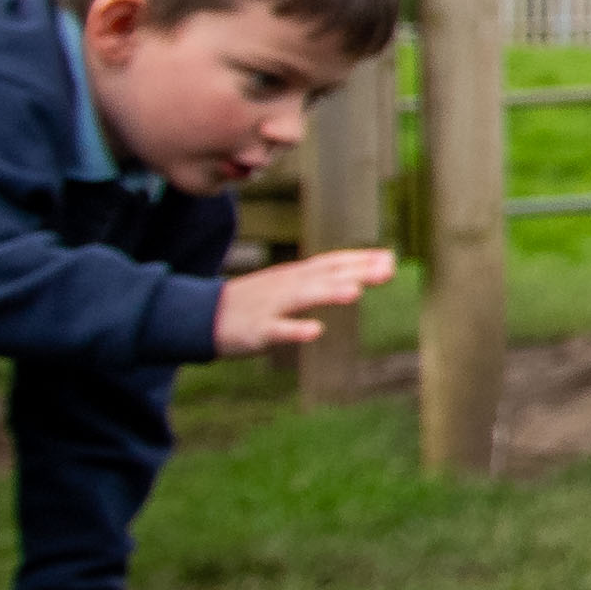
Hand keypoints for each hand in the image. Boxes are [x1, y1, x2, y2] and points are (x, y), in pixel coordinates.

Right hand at [216, 246, 394, 356]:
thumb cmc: (255, 301)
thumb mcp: (288, 285)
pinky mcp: (255, 330)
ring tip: (356, 292)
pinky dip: (295, 330)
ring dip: (329, 293)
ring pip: (302, 297)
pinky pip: (276, 330)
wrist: (199, 316)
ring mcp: (271, 306)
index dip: (360, 259)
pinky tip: (315, 331)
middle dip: (356, 272)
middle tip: (388, 270)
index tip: (390, 257)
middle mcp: (286, 285)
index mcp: (294, 276)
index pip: (331, 262)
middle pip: (324, 276)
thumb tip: (366, 274)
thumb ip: (324, 279)